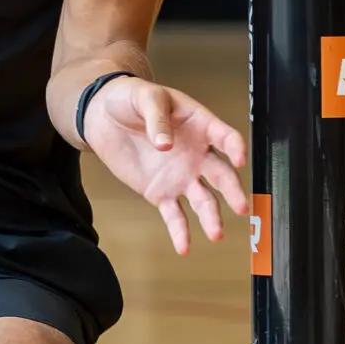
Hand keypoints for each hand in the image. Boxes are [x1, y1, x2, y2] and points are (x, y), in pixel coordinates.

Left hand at [80, 79, 247, 254]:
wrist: (104, 116)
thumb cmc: (131, 98)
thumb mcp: (146, 97)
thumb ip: (157, 118)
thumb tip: (165, 145)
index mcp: (199, 124)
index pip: (225, 136)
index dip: (235, 147)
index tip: (239, 159)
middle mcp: (197, 153)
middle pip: (221, 174)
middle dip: (232, 190)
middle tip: (241, 206)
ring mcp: (181, 175)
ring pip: (203, 199)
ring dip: (211, 216)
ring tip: (215, 233)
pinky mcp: (161, 192)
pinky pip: (175, 214)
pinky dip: (180, 231)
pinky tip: (183, 246)